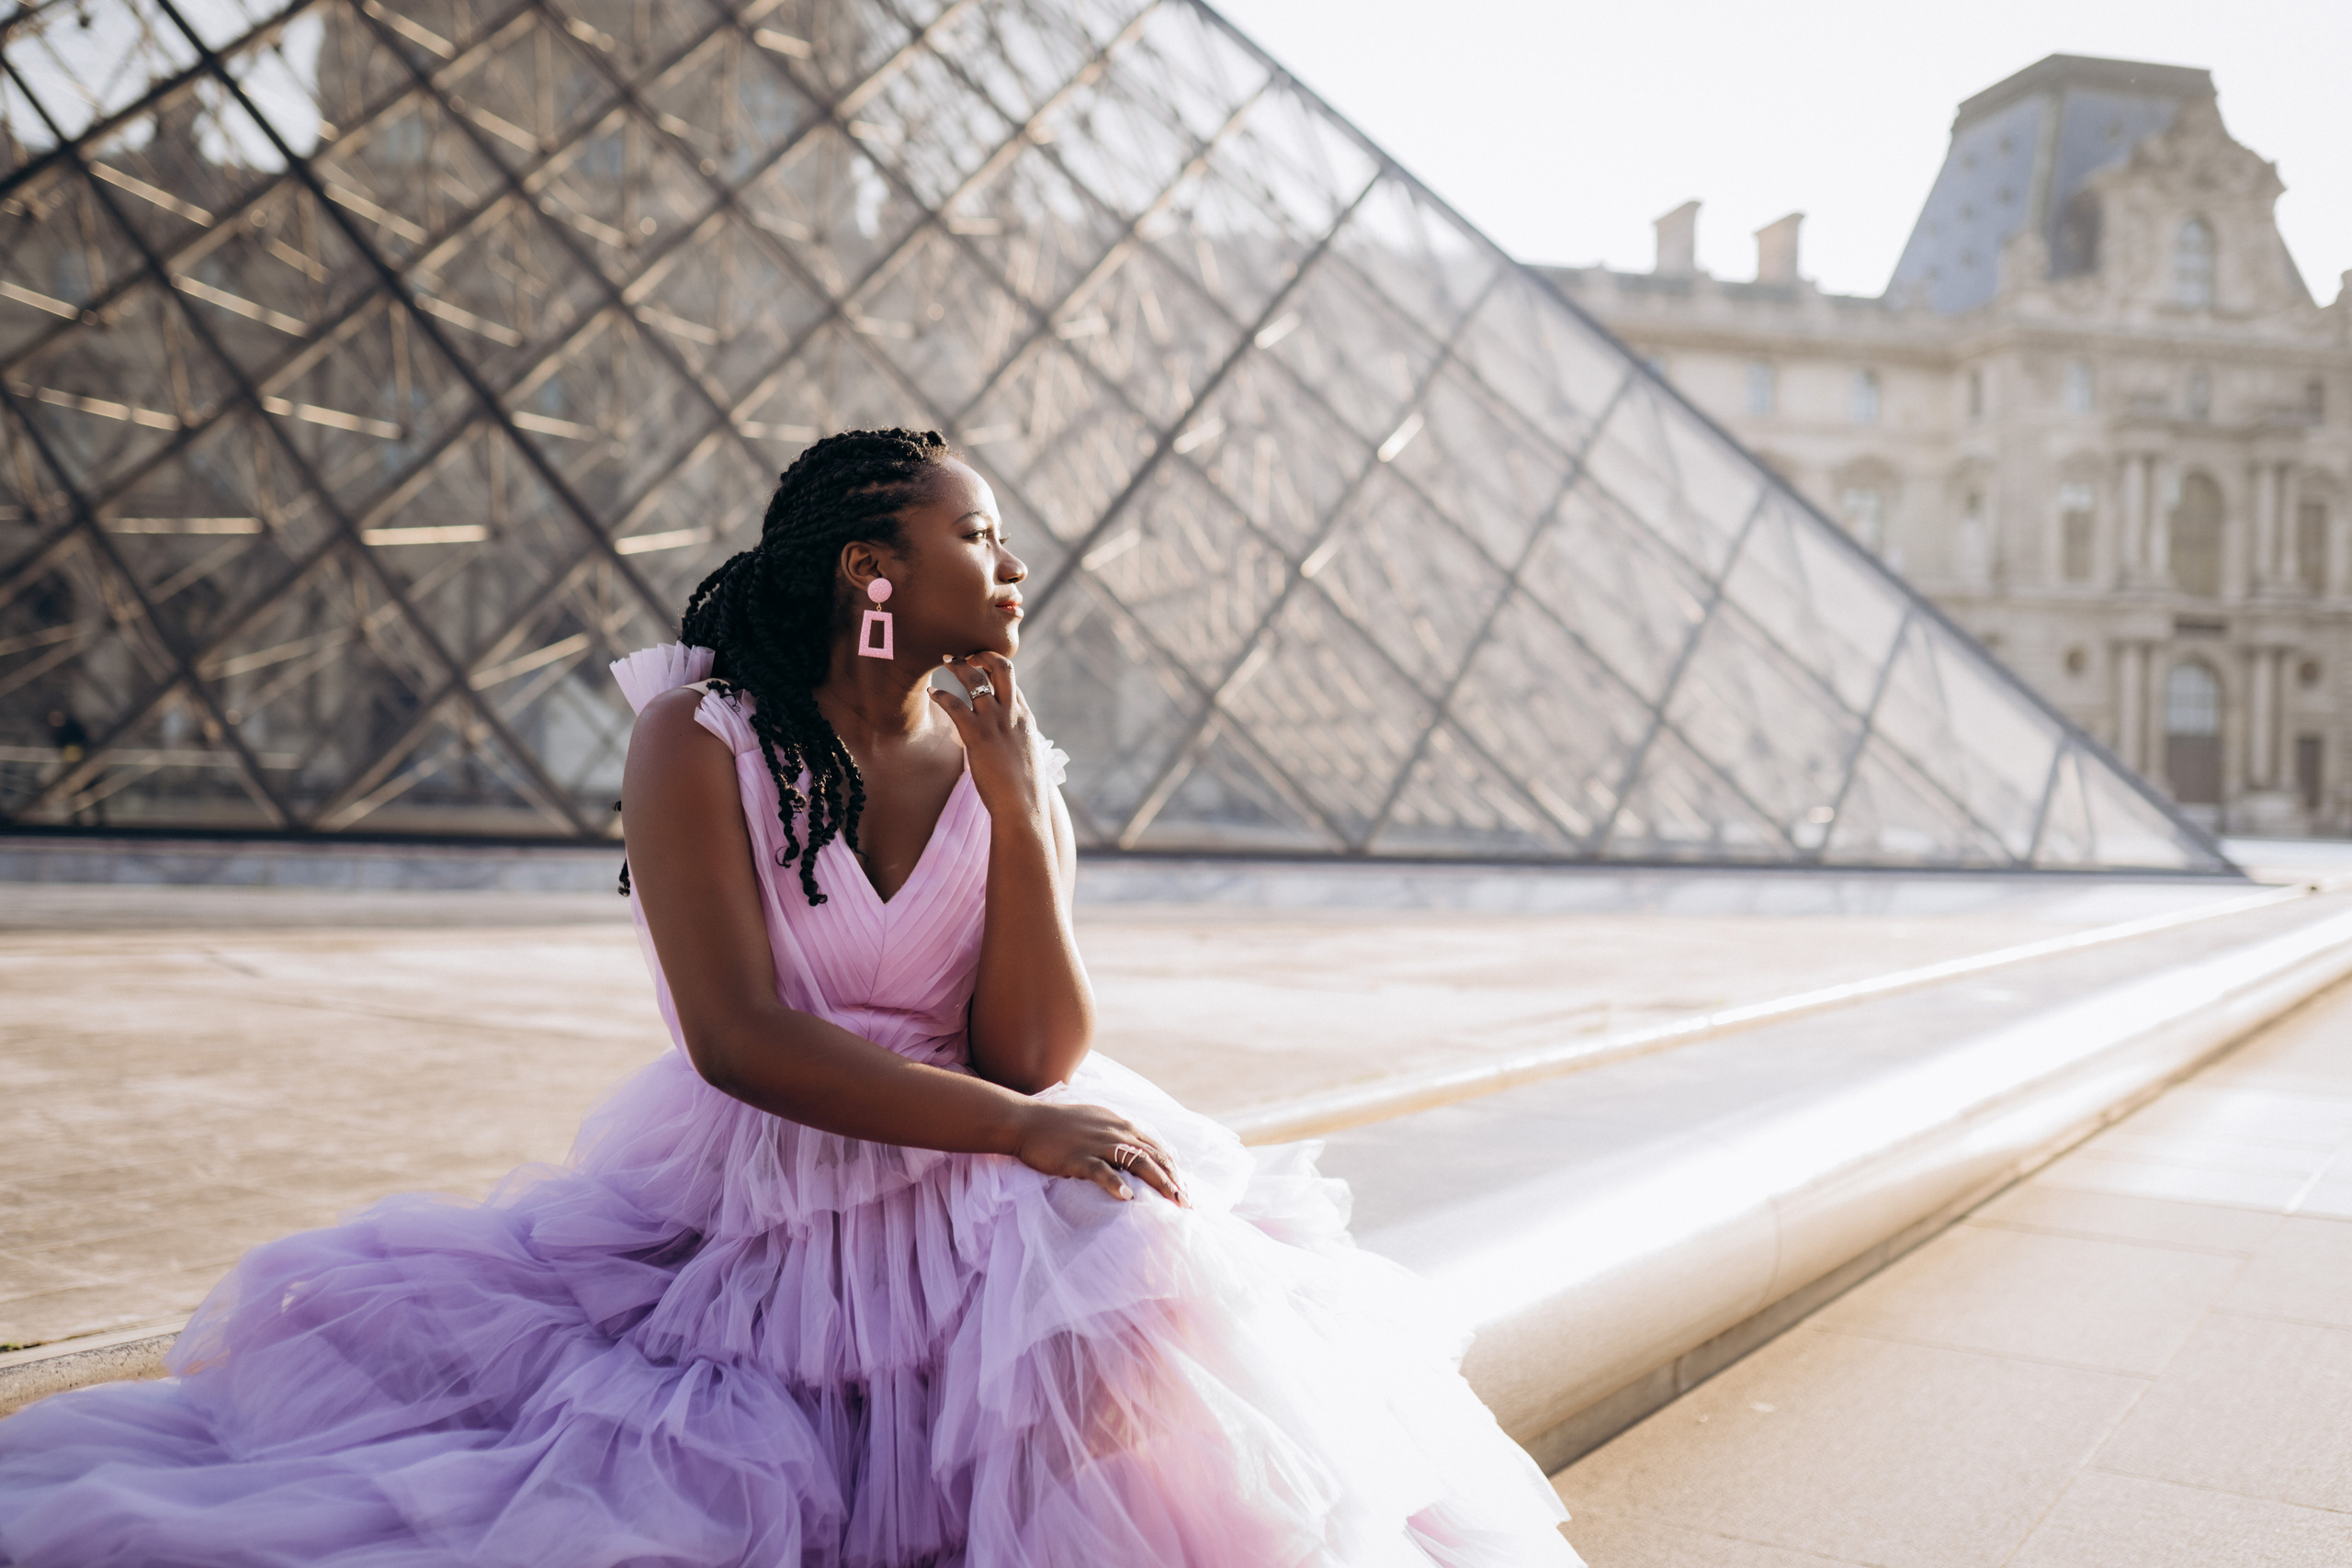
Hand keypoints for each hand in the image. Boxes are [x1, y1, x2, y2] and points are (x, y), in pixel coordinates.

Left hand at [929, 650, 1043, 817]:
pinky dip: (941, 694)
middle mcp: (1012, 713)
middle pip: (1002, 666)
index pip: (1012, 681)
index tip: (980, 666)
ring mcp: (995, 721)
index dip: (995, 669)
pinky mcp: (977, 735)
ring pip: (976, 680)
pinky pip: (954, 704)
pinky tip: (932, 692)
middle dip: (983, 654)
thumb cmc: (1023, 789)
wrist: (1022, 806)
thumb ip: (1016, 742)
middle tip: (965, 655)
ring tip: (945, 660)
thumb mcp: (1026, 756)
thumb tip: (1008, 745)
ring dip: (958, 666)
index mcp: (1024, 717)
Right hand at [1010, 1100, 1186, 1205]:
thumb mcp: (1096, 1122)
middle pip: (1153, 1157)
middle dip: (1173, 1181)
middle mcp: (1116, 1132)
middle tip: (1187, 1204)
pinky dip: (1116, 1183)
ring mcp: (1097, 1144)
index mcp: (1121, 1125)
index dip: (1173, 1169)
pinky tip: (1128, 1198)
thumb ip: (1117, 1135)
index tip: (1184, 1189)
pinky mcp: (1078, 1157)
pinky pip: (1101, 1171)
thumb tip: (1135, 1153)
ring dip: (1158, 1183)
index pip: (1157, 1148)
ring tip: (1172, 1202)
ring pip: (1137, 1163)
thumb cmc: (1059, 1125)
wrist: (1027, 1121)